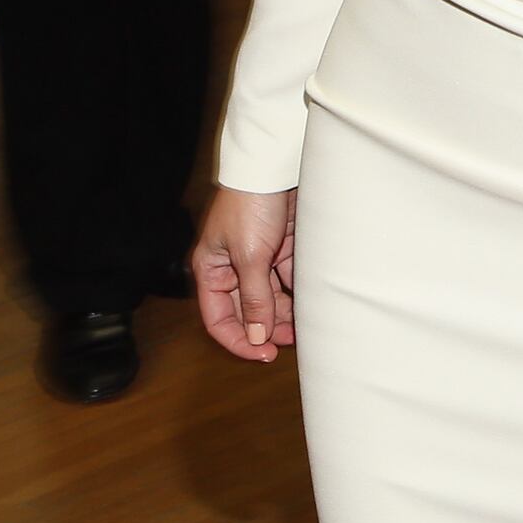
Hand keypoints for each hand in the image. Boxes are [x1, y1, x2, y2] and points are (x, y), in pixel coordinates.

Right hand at [194, 186, 296, 361]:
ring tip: (304, 327)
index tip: (264, 355)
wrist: (275, 167)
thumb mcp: (249, 256)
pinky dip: (297, 292)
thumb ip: (253, 297)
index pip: (218, 319)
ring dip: (285, 314)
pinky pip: (286, 280)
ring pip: (269, 298)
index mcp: (211, 270)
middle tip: (291, 342)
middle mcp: (231, 268)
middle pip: (246, 310)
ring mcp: (257, 259)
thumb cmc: (250, 205)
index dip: (238, 340)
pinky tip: (311, 304)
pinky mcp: (280, 248)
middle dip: (266, 329)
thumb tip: (256, 335)